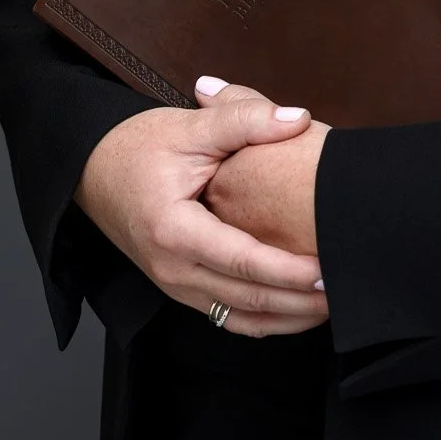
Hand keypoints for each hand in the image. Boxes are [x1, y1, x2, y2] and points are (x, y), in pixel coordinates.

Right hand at [73, 79, 328, 337]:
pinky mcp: (181, 288)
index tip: (328, 270)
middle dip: (300, 302)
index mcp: (174, 230)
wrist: (92, 169)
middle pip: (247, 299)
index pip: (242, 261)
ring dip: (288, 318)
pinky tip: (299, 311)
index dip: (288, 271)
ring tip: (335, 306)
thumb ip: (244, 119)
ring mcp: (174, 285)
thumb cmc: (137, 147)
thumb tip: (298, 119)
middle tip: (348, 291)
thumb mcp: (190, 126)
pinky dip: (266, 320)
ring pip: (240, 318)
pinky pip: (227, 316)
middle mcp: (172, 268)